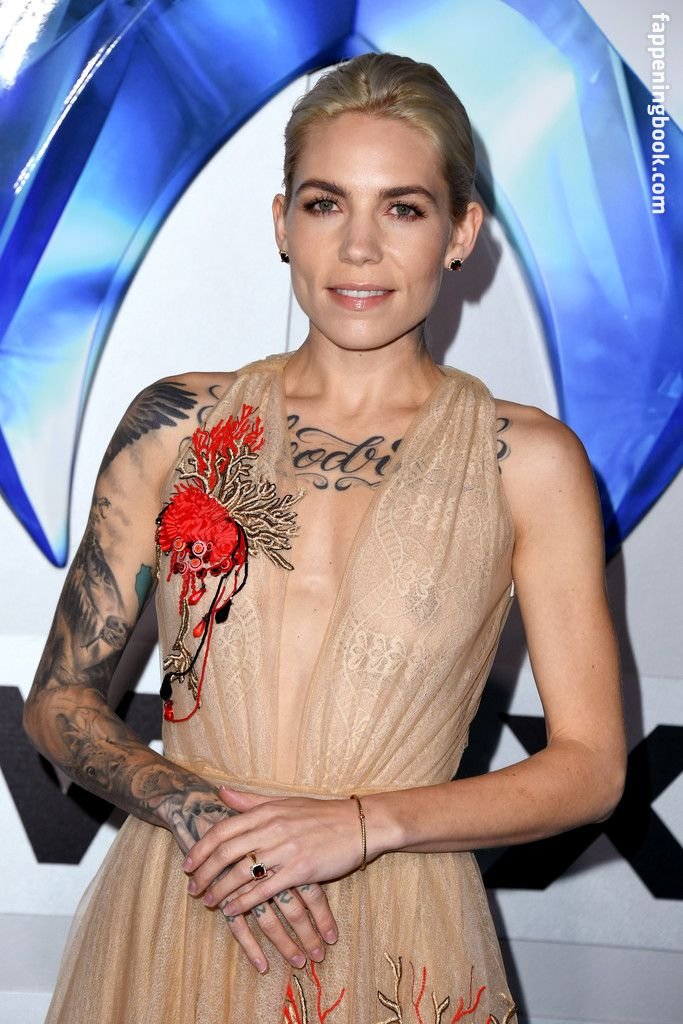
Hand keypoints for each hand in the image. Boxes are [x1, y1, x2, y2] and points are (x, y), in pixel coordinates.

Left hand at [167, 785, 336, 972]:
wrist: (358, 824)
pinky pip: (265, 888)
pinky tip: (233, 910)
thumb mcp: (284, 801)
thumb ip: (250, 801)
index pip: (222, 830)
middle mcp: (272, 828)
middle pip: (226, 852)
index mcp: (266, 811)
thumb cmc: (321, 813)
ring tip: (208, 903)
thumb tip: (220, 793)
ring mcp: (286, 849)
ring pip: (241, 872)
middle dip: (204, 873)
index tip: (187, 864)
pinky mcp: (301, 869)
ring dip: (220, 890)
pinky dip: (245, 901)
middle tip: (192, 888)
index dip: (201, 848)